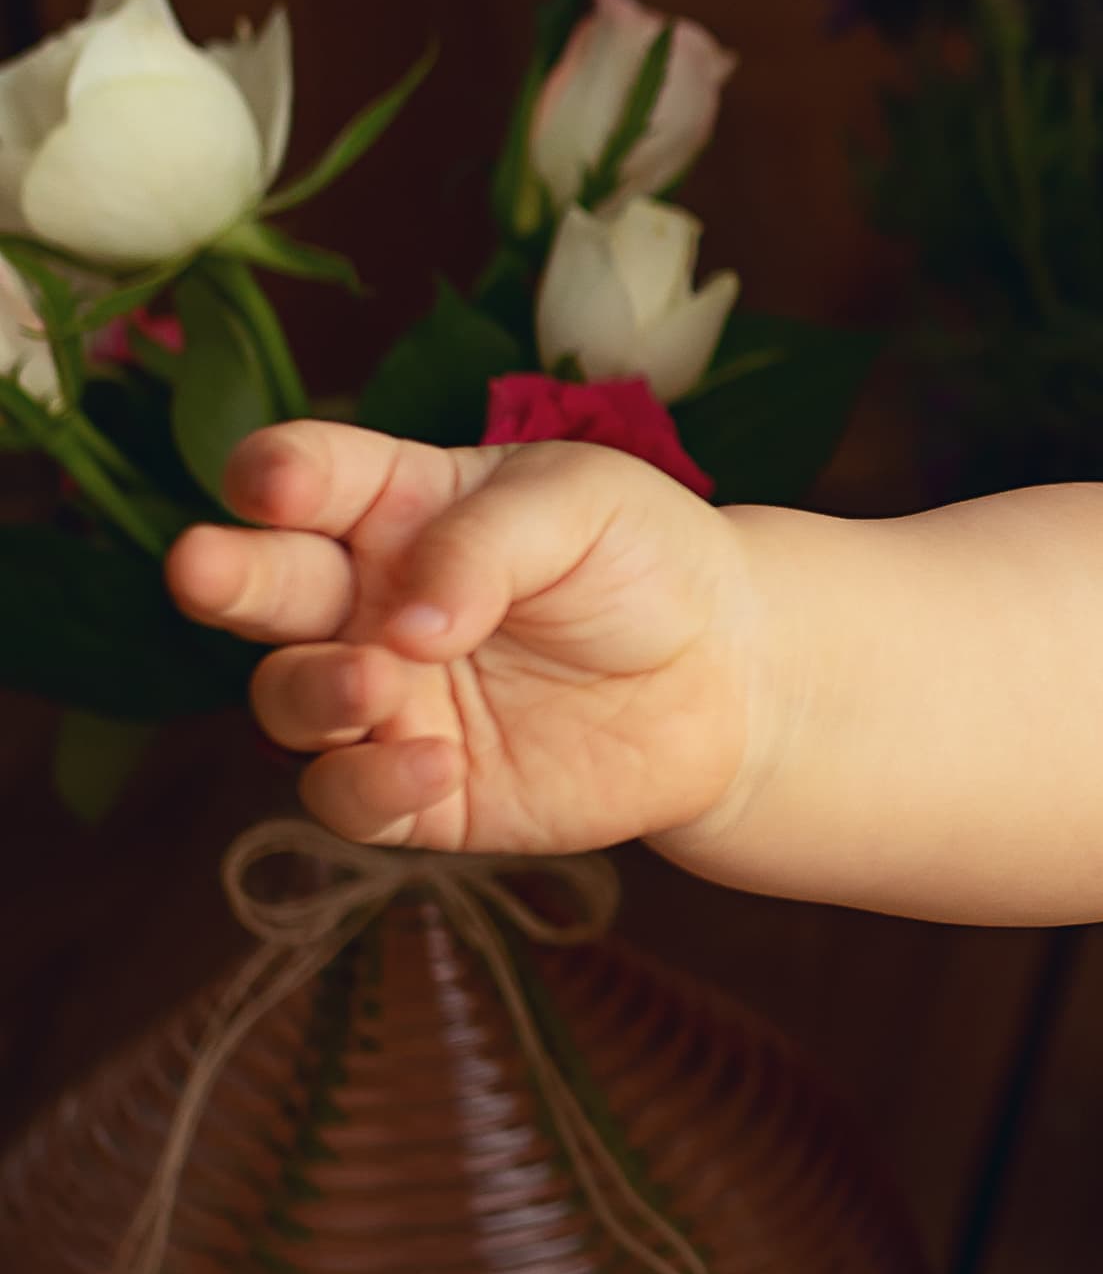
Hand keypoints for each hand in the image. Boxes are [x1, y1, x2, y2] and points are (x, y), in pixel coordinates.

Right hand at [165, 420, 769, 860]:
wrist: (730, 675)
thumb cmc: (645, 561)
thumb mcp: (582, 506)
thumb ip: (485, 546)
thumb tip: (405, 625)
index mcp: (396, 502)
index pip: (307, 476)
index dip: (274, 475)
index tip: (273, 483)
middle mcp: (367, 598)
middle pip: (261, 586)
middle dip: (221, 574)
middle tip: (200, 565)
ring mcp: (386, 696)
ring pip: (288, 699)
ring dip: (311, 691)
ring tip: (375, 684)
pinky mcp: (420, 789)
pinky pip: (351, 798)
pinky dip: (371, 786)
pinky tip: (434, 763)